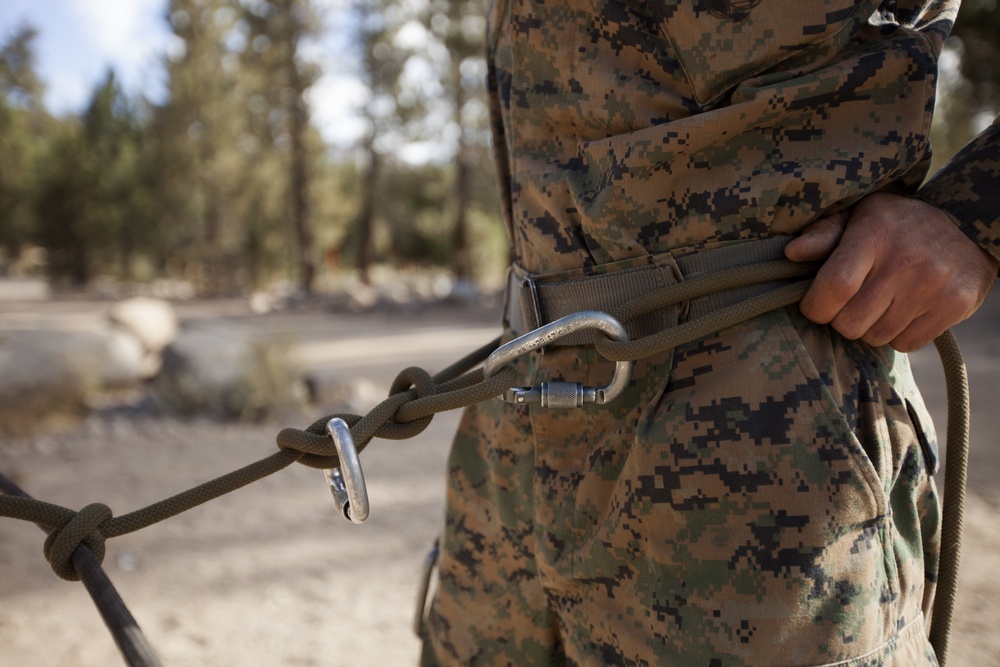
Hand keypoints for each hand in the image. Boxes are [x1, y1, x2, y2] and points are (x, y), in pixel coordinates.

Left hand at [784, 192, 998, 351]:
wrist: (970, 226)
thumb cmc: (898, 224)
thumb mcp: (861, 215)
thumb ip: (824, 233)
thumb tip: (792, 253)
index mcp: (875, 235)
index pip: (835, 287)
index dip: (815, 306)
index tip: (815, 305)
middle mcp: (905, 261)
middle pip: (850, 322)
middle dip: (840, 319)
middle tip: (851, 303)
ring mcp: (933, 286)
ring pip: (875, 338)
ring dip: (869, 328)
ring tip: (879, 304)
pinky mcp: (954, 306)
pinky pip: (905, 344)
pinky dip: (897, 336)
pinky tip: (903, 312)